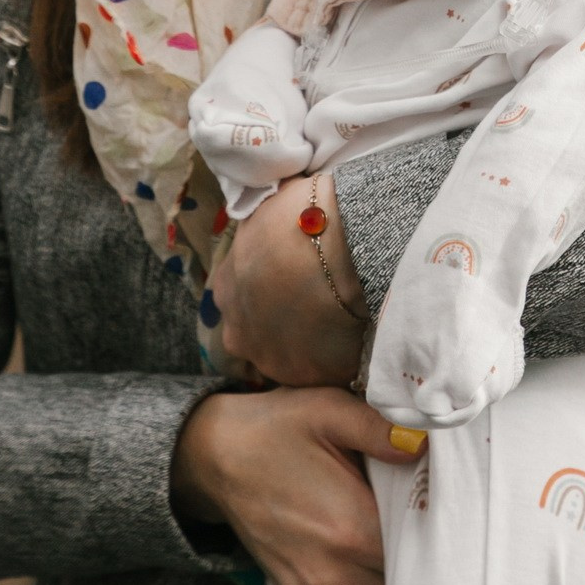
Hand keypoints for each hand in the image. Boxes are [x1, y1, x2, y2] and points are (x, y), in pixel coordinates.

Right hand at [171, 386, 424, 584]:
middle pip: (408, 579)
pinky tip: (370, 552)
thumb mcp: (329, 408)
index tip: (443, 500)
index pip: (423, 548)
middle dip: (421, 549)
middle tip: (423, 512)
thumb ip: (382, 428)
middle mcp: (334, 575)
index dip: (439, 524)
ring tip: (394, 529)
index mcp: (349, 528)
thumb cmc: (276, 427)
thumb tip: (426, 444)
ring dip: (398, 573)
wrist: (216, 458)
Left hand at [214, 175, 367, 385]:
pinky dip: (339, 358)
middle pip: (261, 332)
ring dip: (312, 343)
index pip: (242, 295)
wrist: (338, 246)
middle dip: (285, 321)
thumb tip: (279, 209)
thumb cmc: (302, 216)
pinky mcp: (311, 379)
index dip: (270, 287)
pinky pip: (325, 371)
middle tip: (320, 299)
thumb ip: (267, 223)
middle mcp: (239, 331)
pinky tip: (358, 335)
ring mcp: (273, 360)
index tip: (295, 277)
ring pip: (292, 356)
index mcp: (226, 287)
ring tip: (344, 319)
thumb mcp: (272, 205)